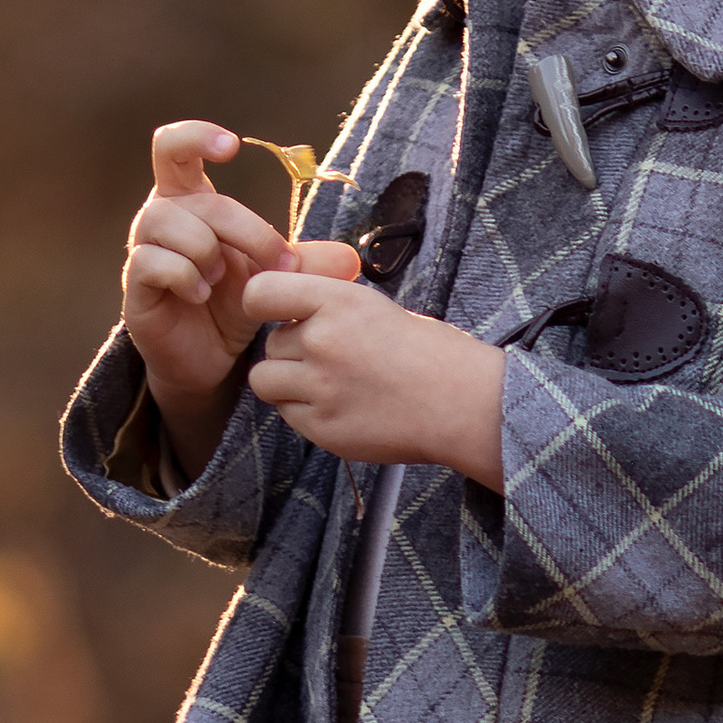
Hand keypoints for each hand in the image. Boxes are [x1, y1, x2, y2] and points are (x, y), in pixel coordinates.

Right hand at [125, 122, 358, 479]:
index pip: (175, 148)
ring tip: (221, 281)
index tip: (231, 146)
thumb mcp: (275, 277)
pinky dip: (183, 275)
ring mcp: (143, 251)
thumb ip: (307, 263)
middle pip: (196, 199)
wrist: (209, 360)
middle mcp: (160, 217)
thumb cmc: (235, 304)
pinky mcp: (135, 287)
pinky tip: (200, 295)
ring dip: (206, 250)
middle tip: (277, 263)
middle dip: (245, 229)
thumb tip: (352, 259)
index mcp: (190, 200)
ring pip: (164, 222)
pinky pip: (151, 262)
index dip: (197, 136)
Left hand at [246, 269, 507, 487]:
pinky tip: (343, 407)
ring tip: (328, 384)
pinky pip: (287, 414)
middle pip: (270, 344)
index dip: (261, 304)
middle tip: (332, 359)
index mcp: (338, 302)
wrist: (463, 403)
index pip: (260, 294)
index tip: (273, 313)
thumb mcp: (375, 307)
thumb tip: (284, 304)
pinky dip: (306, 412)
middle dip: (291, 351)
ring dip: (287, 383)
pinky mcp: (322, 428)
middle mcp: (323, 342)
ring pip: (266, 381)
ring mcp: (320, 388)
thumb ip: (327, 306)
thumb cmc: (429, 352)